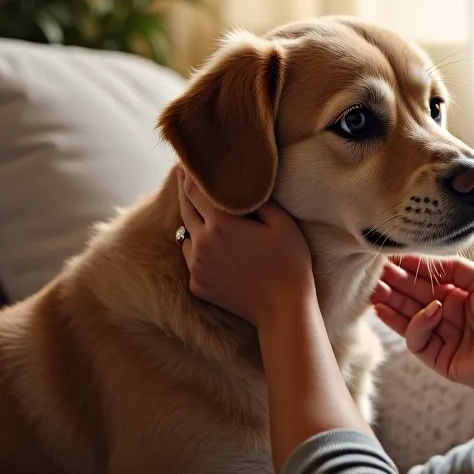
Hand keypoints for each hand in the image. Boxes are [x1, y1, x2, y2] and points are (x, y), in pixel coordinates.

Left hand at [176, 167, 315, 325]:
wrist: (284, 309)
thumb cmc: (290, 263)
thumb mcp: (282, 223)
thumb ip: (259, 200)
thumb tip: (243, 186)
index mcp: (221, 223)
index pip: (195, 190)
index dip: (191, 174)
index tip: (188, 163)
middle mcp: (202, 242)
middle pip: (185, 208)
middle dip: (185, 191)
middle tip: (184, 176)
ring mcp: (197, 266)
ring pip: (185, 235)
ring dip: (192, 222)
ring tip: (201, 213)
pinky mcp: (197, 285)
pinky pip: (191, 259)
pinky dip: (198, 249)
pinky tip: (211, 246)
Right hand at [371, 255, 473, 397]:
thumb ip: (450, 267)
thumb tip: (419, 259)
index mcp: (455, 293)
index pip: (422, 279)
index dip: (405, 269)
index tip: (387, 257)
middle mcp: (444, 314)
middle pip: (409, 298)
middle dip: (391, 286)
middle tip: (373, 275)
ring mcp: (440, 337)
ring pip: (406, 319)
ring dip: (391, 305)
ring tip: (375, 293)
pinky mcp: (437, 359)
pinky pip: (417, 340)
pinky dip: (419, 324)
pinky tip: (428, 310)